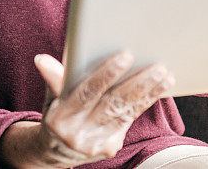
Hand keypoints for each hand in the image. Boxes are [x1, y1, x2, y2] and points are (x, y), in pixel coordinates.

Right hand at [31, 51, 173, 167]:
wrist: (54, 151)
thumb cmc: (55, 113)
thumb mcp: (50, 97)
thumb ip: (53, 78)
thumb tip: (42, 60)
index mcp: (61, 118)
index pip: (87, 92)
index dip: (106, 74)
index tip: (125, 57)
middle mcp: (79, 134)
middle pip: (112, 105)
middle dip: (137, 85)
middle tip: (157, 67)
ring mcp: (96, 143)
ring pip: (125, 114)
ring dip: (147, 94)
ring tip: (165, 76)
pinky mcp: (110, 148)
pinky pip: (129, 121)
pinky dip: (144, 103)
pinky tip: (159, 89)